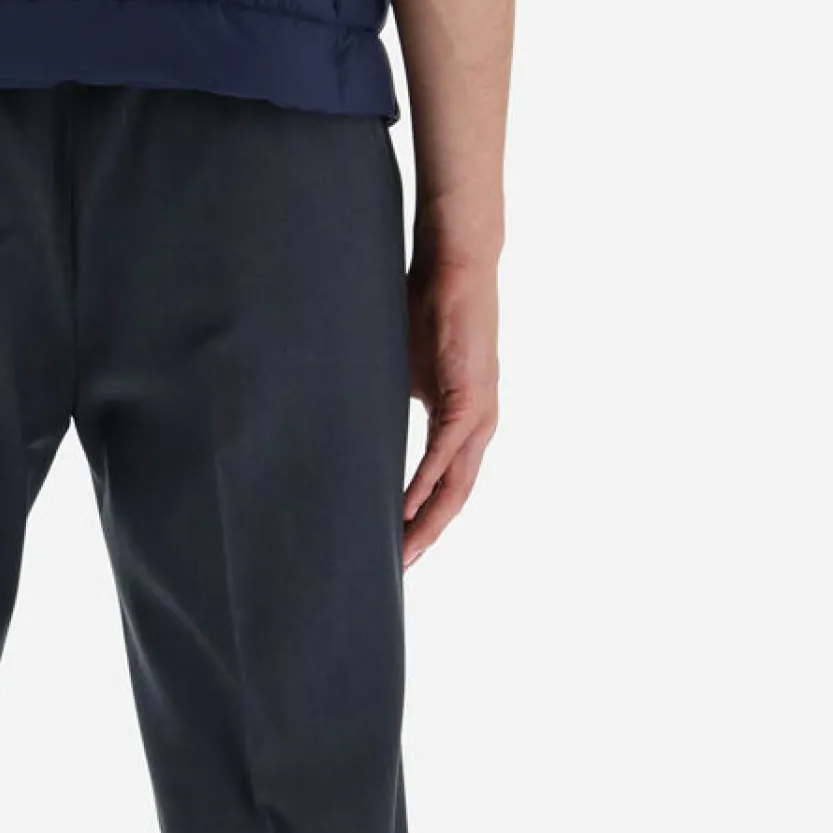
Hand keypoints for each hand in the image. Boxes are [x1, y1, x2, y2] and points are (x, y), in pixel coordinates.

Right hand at [403, 249, 499, 570]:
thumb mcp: (402, 368)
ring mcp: (478, 414)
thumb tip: (354, 426)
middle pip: (453, 497)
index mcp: (461, 420)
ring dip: (427, 522)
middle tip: (397, 569)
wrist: (454, 263)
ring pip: (455, 486)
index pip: (444, 483)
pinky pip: (447, 454)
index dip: (422, 518)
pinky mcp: (470, 398)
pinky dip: (427, 484)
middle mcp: (477, 425)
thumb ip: (392, 403)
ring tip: (402, 552)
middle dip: (425, 536)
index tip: (395, 547)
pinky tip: (407, 508)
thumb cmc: (425, 308)